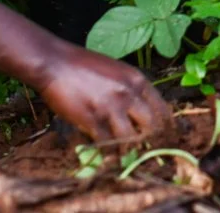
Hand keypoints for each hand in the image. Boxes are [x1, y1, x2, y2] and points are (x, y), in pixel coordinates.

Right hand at [36, 44, 172, 142]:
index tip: (162, 137)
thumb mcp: (117, 70)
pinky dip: (107, 152)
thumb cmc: (84, 65)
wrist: (55, 63)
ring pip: (130, 139)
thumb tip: (142, 110)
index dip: (164, 127)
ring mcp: (111, 107)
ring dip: (127, 150)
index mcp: (137, 80)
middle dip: (148, 140)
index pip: (162, 109)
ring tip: (123, 154)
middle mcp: (128, 93)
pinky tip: (106, 155)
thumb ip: (131, 88)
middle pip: (151, 126)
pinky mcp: (92, 119)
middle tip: (143, 149)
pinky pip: (106, 144)